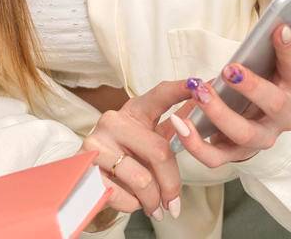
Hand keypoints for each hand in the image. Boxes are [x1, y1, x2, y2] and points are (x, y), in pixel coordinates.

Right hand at [81, 80, 194, 221]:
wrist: (84, 181)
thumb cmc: (125, 161)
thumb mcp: (148, 143)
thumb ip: (173, 133)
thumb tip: (205, 117)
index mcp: (134, 111)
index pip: (159, 95)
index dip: (179, 89)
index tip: (198, 83)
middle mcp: (113, 121)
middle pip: (159, 152)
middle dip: (171, 184)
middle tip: (174, 204)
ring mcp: (97, 143)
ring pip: (142, 179)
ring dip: (152, 200)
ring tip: (153, 207)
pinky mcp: (85, 168)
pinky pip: (121, 194)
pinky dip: (132, 205)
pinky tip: (130, 202)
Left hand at [165, 9, 290, 167]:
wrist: (259, 123)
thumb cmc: (265, 82)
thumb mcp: (277, 60)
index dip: (290, 49)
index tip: (279, 29)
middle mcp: (283, 117)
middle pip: (274, 105)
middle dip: (252, 86)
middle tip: (230, 69)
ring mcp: (259, 139)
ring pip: (244, 133)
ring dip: (220, 113)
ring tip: (201, 92)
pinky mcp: (234, 155)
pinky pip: (215, 157)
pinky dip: (195, 144)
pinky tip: (180, 124)